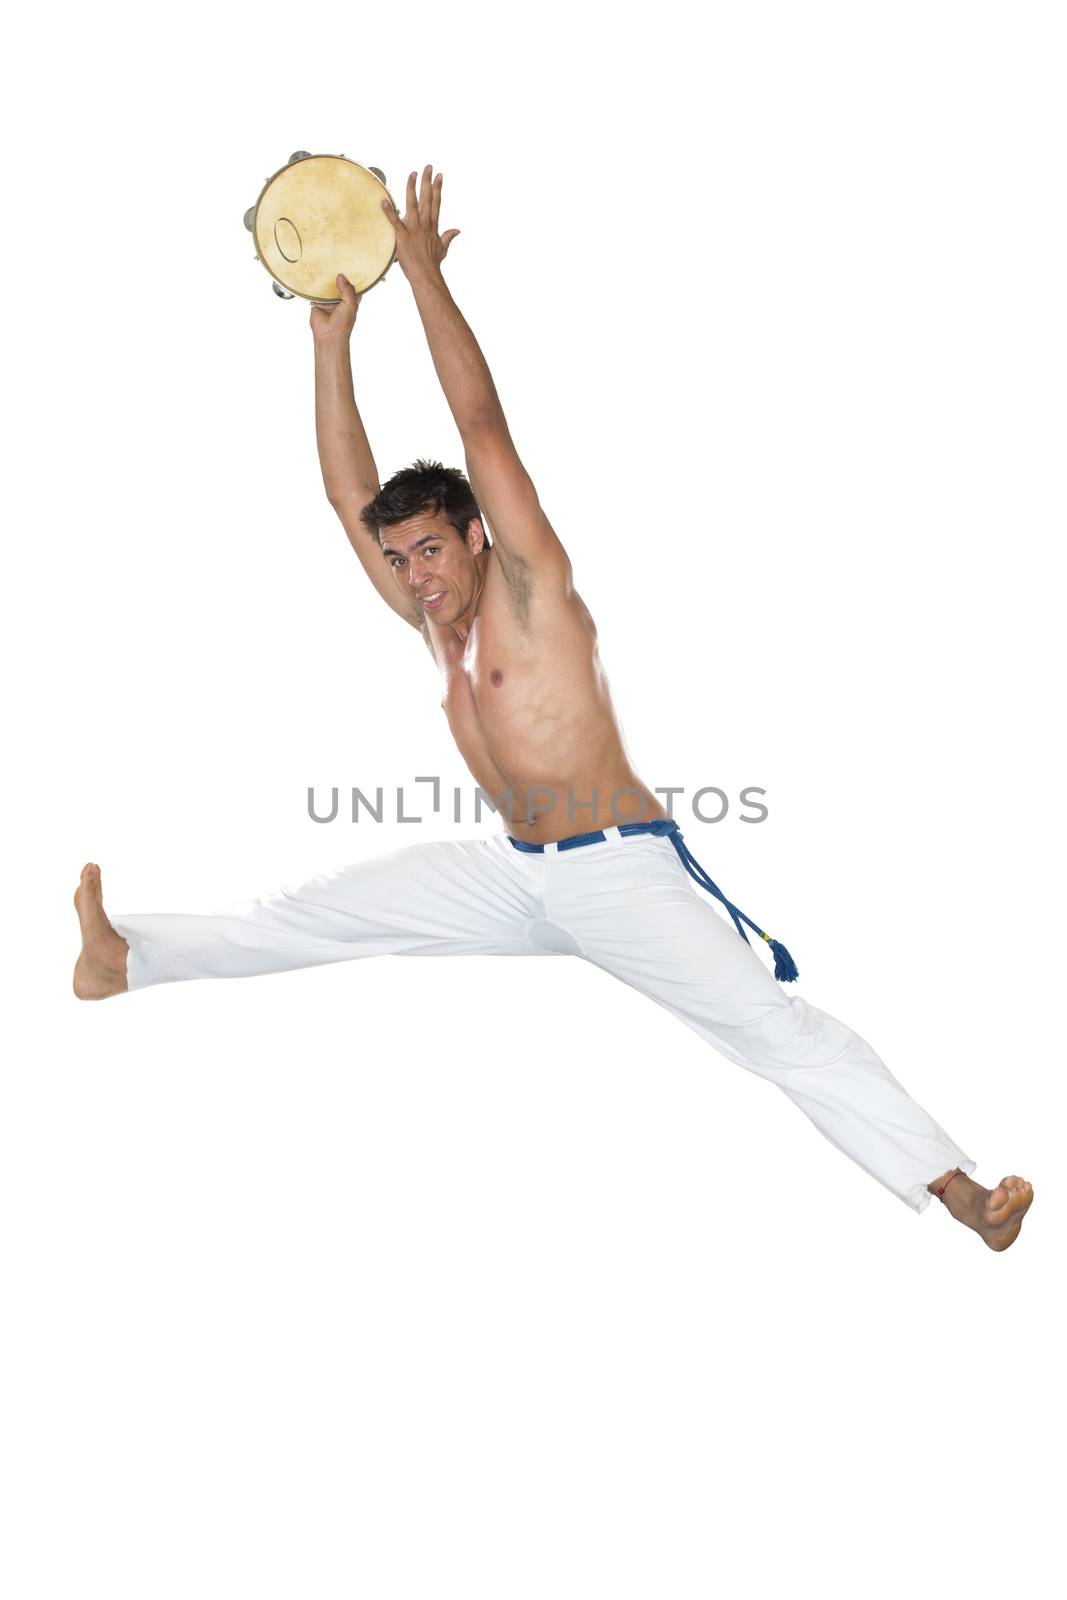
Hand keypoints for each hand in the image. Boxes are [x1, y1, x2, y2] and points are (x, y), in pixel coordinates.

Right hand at [309, 273, 360, 343]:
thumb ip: (348, 290)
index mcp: (350, 300)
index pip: (352, 286)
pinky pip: (316, 292)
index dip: (352, 278)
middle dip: (337, 277)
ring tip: (325, 266)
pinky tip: (316, 277)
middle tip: (336, 263)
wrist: (328, 334)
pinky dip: (316, 287)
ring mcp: (328, 300)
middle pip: (339, 284)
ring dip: (326, 281)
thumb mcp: (350, 304)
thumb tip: (341, 276)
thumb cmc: (342, 324)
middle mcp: (340, 299)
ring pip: (327, 287)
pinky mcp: (317, 302)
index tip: (351, 266)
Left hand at [381, 165, 460, 282]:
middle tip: (427, 167)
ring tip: (412, 174)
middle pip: (427, 198)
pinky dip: (389, 212)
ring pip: (413, 204)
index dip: (438, 188)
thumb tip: (457, 230)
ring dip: (412, 188)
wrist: (426, 275)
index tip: (439, 175)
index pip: (436, 202)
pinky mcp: (403, 236)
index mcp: (433, 226)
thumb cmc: (432, 264)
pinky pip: (394, 222)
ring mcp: (414, 229)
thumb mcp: (443, 249)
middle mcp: (425, 224)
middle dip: (427, 181)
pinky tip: (384, 201)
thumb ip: (448, 237)